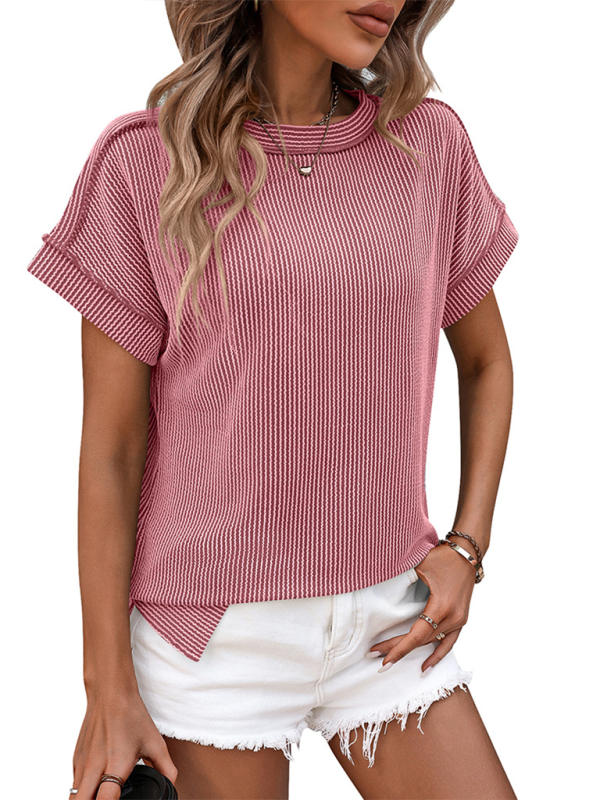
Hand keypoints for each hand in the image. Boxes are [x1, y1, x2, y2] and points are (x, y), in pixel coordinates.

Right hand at [69, 686, 177, 798]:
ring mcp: (82, 764)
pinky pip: (74, 785)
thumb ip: (166, 769)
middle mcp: (94, 767)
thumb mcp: (155, 743)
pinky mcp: (75, 760)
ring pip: (74, 798)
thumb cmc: (133, 717)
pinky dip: (82, 792)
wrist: (110, 694)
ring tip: (101, 797)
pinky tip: (95, 789)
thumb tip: (172, 786)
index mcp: (116, 764)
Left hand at [368, 542, 476, 673]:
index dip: (399, 648)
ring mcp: (459, 620)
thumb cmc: (442, 557)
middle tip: (375, 656)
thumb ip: (401, 577)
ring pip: (432, 642)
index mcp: (442, 606)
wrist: (466, 554)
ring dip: (412, 652)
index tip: (383, 658)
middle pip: (421, 640)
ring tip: (390, 659)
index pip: (417, 635)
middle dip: (397, 649)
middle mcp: (453, 617)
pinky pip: (448, 642)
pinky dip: (437, 655)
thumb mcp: (419, 565)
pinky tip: (426, 667)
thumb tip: (378, 584)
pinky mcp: (461, 619)